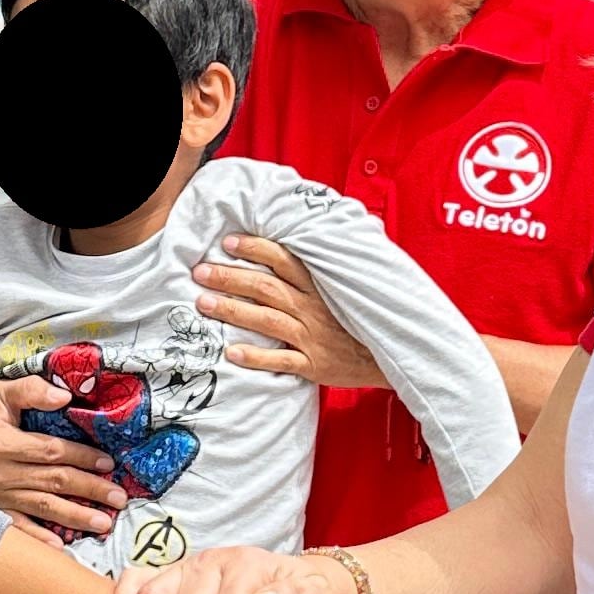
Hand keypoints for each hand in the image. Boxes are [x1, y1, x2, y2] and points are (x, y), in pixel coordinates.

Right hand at [0, 378, 121, 540]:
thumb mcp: (1, 391)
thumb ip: (31, 390)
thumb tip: (65, 397)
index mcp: (2, 444)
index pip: (51, 452)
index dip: (81, 458)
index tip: (108, 464)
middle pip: (52, 482)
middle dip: (89, 490)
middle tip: (119, 498)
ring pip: (41, 507)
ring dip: (74, 517)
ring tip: (103, 523)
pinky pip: (17, 525)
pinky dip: (38, 538)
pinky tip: (60, 547)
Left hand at [192, 235, 386, 393]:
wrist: (393, 354)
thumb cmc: (365, 318)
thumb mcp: (354, 285)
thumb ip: (328, 264)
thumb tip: (325, 229)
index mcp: (322, 285)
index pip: (285, 260)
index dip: (256, 249)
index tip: (228, 242)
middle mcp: (314, 307)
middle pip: (266, 288)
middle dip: (231, 278)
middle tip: (200, 272)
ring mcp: (313, 336)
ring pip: (268, 320)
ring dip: (234, 311)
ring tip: (203, 304)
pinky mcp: (315, 364)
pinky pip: (282, 360)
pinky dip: (257, 357)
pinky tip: (232, 353)